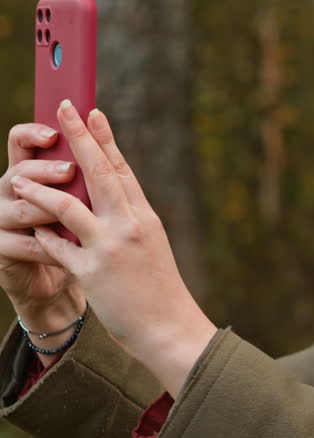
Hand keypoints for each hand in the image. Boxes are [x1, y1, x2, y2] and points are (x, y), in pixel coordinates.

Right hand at [0, 122, 84, 321]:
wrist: (58, 285)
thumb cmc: (75, 236)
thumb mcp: (83, 203)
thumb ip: (85, 179)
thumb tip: (107, 148)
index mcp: (28, 171)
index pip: (20, 140)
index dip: (33, 133)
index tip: (56, 132)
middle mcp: (8, 190)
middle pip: (20, 170)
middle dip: (46, 170)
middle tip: (70, 170)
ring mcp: (0, 219)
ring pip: (22, 209)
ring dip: (48, 209)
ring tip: (72, 211)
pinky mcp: (1, 250)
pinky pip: (27, 246)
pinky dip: (52, 249)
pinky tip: (71, 249)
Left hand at [9, 102, 216, 395]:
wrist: (171, 329)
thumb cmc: (160, 289)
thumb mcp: (151, 245)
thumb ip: (129, 219)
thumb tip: (108, 195)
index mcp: (144, 217)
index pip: (122, 169)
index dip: (105, 138)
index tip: (92, 112)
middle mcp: (129, 226)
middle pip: (100, 172)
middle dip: (79, 138)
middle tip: (64, 109)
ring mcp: (110, 248)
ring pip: (69, 206)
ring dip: (40, 189)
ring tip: (18, 177)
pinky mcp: (93, 273)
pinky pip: (59, 247)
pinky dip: (43, 234)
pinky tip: (32, 228)